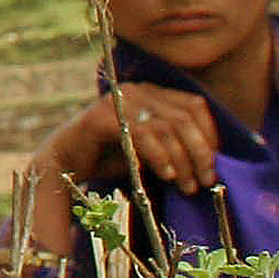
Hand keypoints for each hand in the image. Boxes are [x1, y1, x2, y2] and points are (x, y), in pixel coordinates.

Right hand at [39, 82, 219, 195]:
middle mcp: (137, 90)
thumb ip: (175, 147)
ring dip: (183, 161)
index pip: (194, 105)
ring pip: (166, 128)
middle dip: (201, 153)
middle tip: (205, 182)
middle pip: (184, 117)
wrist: (64, 163)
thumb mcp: (151, 150)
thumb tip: (212, 163)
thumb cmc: (111, 158)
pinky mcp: (102, 116)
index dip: (210, 135)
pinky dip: (159, 157)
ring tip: (187, 187)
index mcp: (151, 93)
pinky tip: (166, 176)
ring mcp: (118, 100)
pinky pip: (142, 134)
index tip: (214, 166)